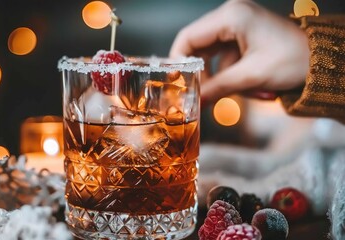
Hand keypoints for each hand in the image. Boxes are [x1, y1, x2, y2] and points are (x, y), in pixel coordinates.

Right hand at [169, 0, 309, 100]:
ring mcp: (238, 26)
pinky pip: (227, 59)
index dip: (178, 62)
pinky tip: (253, 87)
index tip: (176, 84)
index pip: (188, 37)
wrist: (323, 62)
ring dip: (224, 78)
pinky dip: (234, 75)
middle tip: (202, 96)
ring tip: (247, 91)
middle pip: (199, 47)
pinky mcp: (245, 37)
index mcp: (231, 17)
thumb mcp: (251, 76)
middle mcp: (231, 16)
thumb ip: (217, 88)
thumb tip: (195, 102)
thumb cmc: (294, 61)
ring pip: (213, 56)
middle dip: (203, 74)